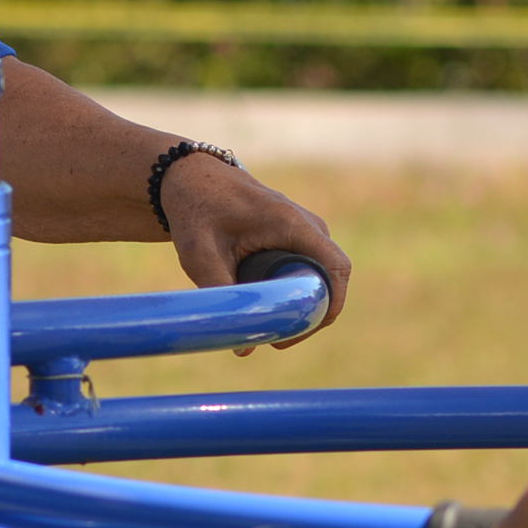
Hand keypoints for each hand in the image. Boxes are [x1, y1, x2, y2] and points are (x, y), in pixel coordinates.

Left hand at [158, 152, 352, 346]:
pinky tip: (271, 307)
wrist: (191, 179)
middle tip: (279, 339)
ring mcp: (305, 228)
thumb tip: (244, 349)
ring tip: (271, 326)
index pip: (336, 267)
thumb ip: (222, 297)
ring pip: (322, 274)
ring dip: (305, 303)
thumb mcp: (200, 256)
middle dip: (313, 313)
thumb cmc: (197, 211)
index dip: (332, 304)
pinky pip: (311, 268)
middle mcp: (307, 224)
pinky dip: (297, 290)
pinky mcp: (296, 235)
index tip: (304, 330)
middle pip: (331, 277)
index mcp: (291, 223)